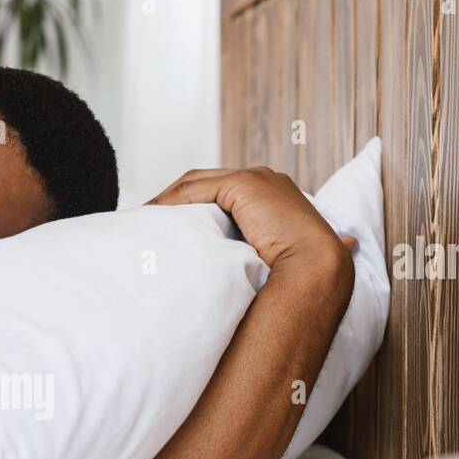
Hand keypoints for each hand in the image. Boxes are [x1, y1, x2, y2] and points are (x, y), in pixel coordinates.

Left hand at [147, 166, 355, 270]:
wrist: (317, 275)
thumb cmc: (294, 279)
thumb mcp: (263, 261)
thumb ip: (250, 254)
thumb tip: (242, 275)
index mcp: (273, 196)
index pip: (219, 192)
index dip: (188, 208)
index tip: (164, 230)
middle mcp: (266, 180)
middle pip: (203, 184)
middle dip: (171, 203)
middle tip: (143, 226)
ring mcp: (257, 178)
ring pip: (196, 184)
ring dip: (165, 203)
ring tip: (141, 225)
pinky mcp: (245, 184)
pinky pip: (196, 189)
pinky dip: (171, 204)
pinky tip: (152, 220)